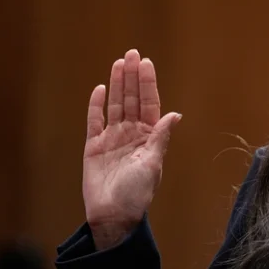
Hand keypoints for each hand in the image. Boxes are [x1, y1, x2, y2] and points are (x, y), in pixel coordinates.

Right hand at [82, 49, 181, 249]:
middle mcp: (131, 133)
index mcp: (148, 136)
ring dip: (116, 84)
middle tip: (132, 53)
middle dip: (132, 77)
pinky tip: (99, 89)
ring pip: (114, 105)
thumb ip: (160, 138)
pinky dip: (96, 106)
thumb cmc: (137, 193)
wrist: (113, 215)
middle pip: (131, 99)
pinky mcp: (93, 146)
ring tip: (119, 63)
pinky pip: (94, 121)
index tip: (146, 63)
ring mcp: (112, 138)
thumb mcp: (153, 164)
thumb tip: (175, 114)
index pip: (149, 103)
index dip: (147, 83)